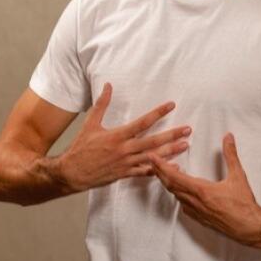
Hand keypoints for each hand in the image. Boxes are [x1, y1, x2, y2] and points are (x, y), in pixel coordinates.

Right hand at [55, 83, 190, 192]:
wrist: (72, 172)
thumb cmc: (81, 148)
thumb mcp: (90, 123)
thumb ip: (101, 104)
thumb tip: (108, 85)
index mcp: (118, 136)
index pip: (143, 122)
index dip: (158, 113)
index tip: (171, 105)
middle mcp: (125, 150)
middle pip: (153, 141)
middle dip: (172, 135)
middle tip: (188, 129)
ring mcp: (126, 163)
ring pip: (153, 157)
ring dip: (171, 151)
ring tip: (185, 145)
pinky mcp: (125, 174)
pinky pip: (146, 172)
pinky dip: (160, 170)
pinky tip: (173, 167)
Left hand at [150, 133, 260, 246]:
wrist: (249, 228)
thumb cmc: (244, 204)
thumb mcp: (238, 176)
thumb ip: (230, 155)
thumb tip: (228, 137)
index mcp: (201, 190)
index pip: (174, 176)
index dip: (160, 166)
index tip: (152, 157)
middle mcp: (195, 202)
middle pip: (170, 185)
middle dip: (160, 172)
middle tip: (153, 161)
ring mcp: (196, 212)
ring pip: (176, 195)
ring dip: (169, 183)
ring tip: (167, 172)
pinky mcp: (200, 219)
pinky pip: (183, 205)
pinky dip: (178, 194)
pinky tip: (182, 191)